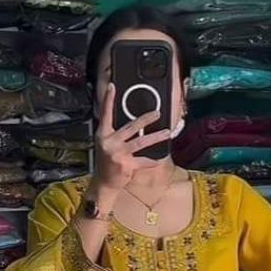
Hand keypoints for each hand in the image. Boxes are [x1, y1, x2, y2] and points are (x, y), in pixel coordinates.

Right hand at [91, 83, 172, 199]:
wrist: (104, 183)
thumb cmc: (107, 163)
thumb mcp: (106, 144)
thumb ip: (115, 133)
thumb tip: (132, 123)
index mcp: (103, 135)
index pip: (105, 114)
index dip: (108, 99)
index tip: (112, 87)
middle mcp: (109, 142)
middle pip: (130, 127)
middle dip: (145, 119)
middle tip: (157, 113)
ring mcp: (118, 154)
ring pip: (140, 142)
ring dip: (155, 137)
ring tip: (167, 133)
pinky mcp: (126, 165)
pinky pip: (144, 161)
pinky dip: (153, 160)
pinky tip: (160, 158)